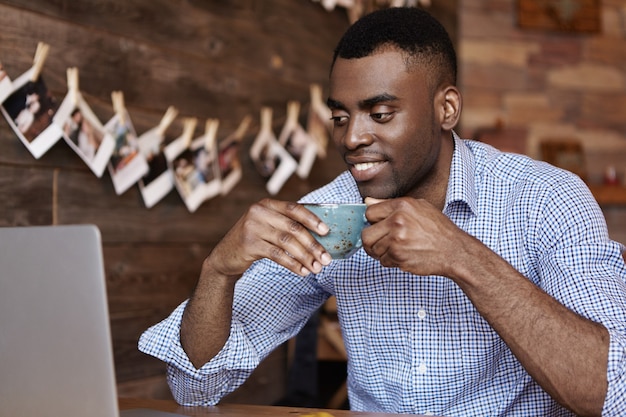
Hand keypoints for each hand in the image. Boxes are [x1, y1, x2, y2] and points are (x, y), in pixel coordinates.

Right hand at [207, 198, 332, 279]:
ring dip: (305, 257)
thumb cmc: (254, 241)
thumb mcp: (268, 226)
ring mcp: (252, 227)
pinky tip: (302, 272)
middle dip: (313, 244)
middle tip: (326, 259)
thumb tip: (321, 235)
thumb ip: (286, 225)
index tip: (326, 231)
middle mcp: (259, 212)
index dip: (312, 219)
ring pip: (287, 242)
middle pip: (293, 227)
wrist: (224, 256)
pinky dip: (292, 264)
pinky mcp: (248, 244)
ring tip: (317, 268)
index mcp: (267, 204)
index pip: (294, 208)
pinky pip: (277, 255)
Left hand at [362, 196, 468, 276]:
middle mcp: (397, 220)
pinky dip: (391, 261)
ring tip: (397, 249)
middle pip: (366, 234)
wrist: (454, 251)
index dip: (374, 221)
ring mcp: (397, 239)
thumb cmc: (438, 230)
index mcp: (402, 205)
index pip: (369, 212)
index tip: (380, 226)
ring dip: (382, 252)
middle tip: (383, 242)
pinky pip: (383, 261)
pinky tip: (404, 256)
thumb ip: (390, 204)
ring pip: (373, 249)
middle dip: (372, 240)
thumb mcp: (419, 207)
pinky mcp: (398, 255)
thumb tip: (367, 202)